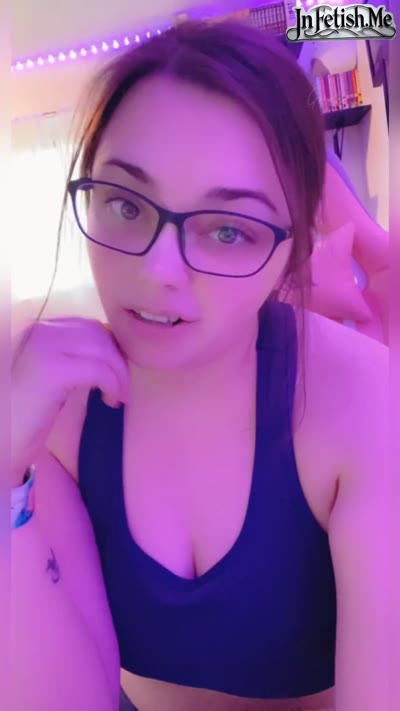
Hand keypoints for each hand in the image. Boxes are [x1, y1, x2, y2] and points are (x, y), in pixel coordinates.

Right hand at [11, 317, 129, 482]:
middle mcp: (38, 330)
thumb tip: (110, 350)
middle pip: (98, 332)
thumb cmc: (22, 416)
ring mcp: (43, 346)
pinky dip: (113, 384)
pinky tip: (110, 401)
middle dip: (117, 358)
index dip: (109, 348)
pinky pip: (99, 369)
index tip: (117, 373)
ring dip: (119, 373)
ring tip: (118, 397)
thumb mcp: (48, 376)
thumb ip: (70, 357)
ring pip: (103, 348)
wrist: (1, 441)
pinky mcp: (52, 369)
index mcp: (36, 329)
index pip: (87, 326)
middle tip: (122, 386)